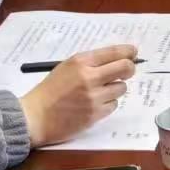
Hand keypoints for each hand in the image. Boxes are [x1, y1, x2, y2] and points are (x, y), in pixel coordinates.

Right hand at [18, 45, 136, 146]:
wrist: (35, 117)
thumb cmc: (50, 90)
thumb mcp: (67, 67)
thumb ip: (90, 62)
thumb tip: (118, 58)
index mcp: (81, 62)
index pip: (114, 52)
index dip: (129, 52)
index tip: (134, 53)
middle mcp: (90, 77)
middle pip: (125, 68)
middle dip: (130, 68)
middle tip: (127, 70)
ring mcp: (94, 97)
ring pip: (121, 88)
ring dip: (115, 88)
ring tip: (101, 91)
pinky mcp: (95, 115)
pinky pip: (113, 105)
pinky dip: (108, 103)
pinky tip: (95, 104)